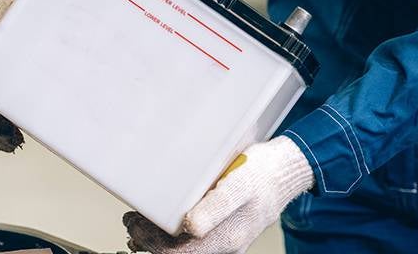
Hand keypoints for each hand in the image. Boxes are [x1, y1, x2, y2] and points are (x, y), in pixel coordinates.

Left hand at [124, 136, 314, 253]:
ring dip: (159, 239)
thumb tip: (191, 227)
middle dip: (150, 241)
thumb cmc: (263, 175)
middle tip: (132, 222)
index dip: (151, 243)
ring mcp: (226, 238)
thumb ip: (215, 208)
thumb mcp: (238, 186)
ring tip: (140, 223)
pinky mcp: (226, 229)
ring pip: (185, 249)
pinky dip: (174, 234)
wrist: (285, 172)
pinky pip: (195, 240)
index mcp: (227, 238)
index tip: (135, 225)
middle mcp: (225, 244)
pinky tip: (164, 223)